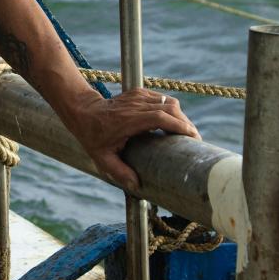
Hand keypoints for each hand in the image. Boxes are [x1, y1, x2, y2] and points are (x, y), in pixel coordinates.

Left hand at [62, 87, 198, 192]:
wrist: (83, 111)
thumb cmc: (92, 136)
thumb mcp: (102, 158)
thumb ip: (119, 172)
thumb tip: (137, 186)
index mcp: (128, 120)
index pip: (160, 117)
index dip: (179, 125)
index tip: (193, 136)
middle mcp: (135, 105)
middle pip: (170, 108)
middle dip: (185, 123)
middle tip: (195, 139)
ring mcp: (138, 96)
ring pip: (169, 101)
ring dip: (180, 116)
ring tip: (186, 133)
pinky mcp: (139, 92)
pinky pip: (162, 98)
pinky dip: (172, 109)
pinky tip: (174, 123)